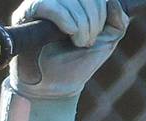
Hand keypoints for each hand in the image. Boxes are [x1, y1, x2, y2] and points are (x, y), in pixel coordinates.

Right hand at [10, 0, 128, 97]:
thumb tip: (112, 1)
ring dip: (80, 26)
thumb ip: (117, 22)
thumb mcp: (106, 42)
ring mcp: (42, 2)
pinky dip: (65, 20)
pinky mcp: (28, 12)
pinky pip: (49, 6)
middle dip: (92, 21)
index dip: (100, 12)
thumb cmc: (78, 62)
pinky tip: (69, 33)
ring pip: (69, 0)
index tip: (96, 35)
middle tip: (86, 42)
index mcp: (75, 0)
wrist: (56, 86)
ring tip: (77, 43)